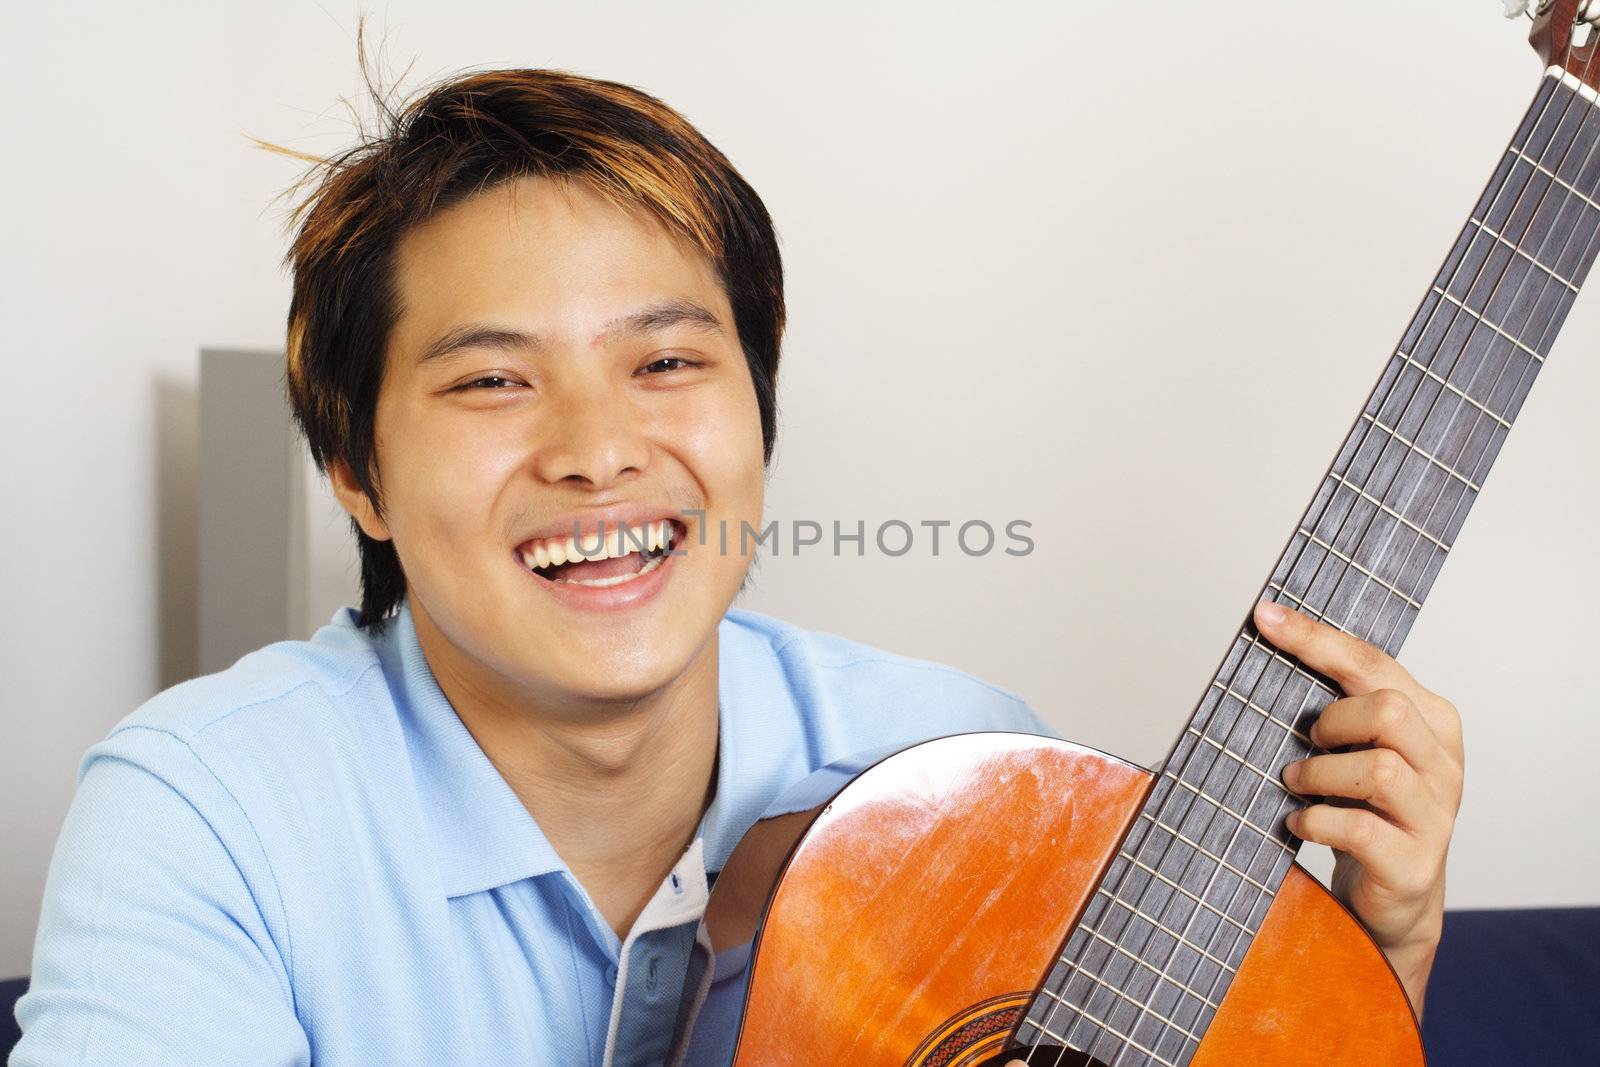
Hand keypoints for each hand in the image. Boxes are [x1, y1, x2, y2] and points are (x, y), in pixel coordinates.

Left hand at [1252, 600, 1463, 1014]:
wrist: (1394, 898)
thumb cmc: (1366, 811)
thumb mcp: (1358, 750)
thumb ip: (1338, 706)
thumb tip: (1270, 642)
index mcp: (1432, 721)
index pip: (1374, 664)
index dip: (1316, 640)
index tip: (1266, 618)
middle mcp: (1444, 763)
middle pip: (1386, 710)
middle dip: (1331, 721)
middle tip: (1307, 742)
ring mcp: (1436, 815)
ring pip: (1377, 768)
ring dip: (1318, 774)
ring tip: (1298, 784)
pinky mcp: (1414, 863)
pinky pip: (1359, 829)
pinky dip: (1315, 821)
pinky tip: (1301, 822)